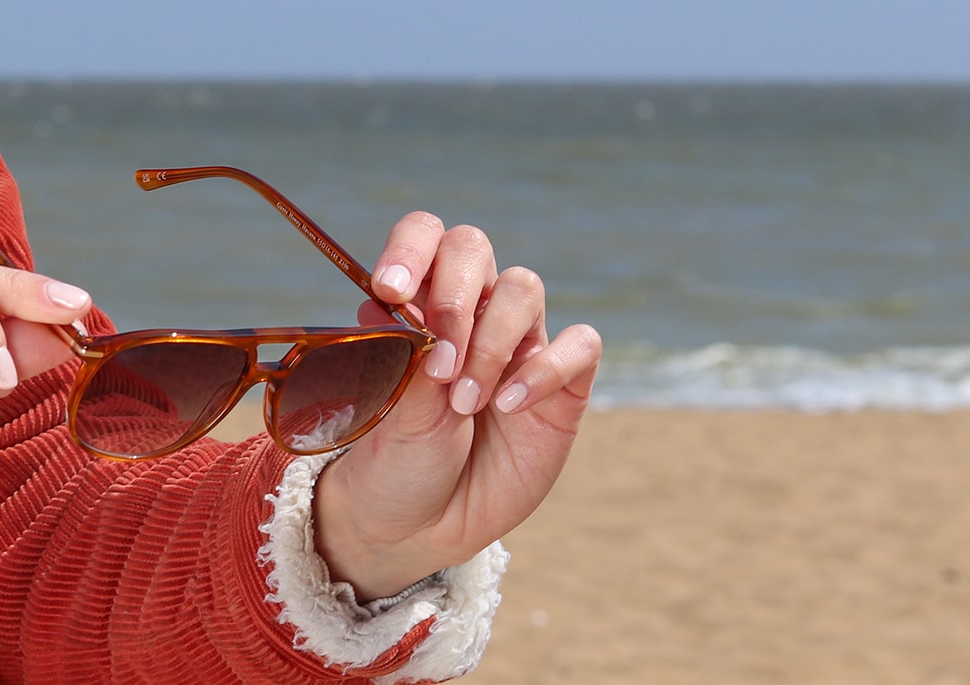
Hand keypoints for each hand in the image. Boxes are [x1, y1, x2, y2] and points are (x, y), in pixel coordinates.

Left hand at [313, 212, 601, 598]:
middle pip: (473, 249)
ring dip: (491, 342)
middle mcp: (469, 310)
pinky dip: (544, 369)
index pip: (424, 238)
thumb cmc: (396, 460)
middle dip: (455, 294)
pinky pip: (579, 345)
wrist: (421, 527)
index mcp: (417, 302)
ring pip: (524, 289)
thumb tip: (394, 301)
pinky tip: (509, 406)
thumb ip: (404, 357)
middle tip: (439, 360)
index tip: (391, 290)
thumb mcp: (389, 413)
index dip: (411, 249)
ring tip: (464, 403)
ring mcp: (518, 344)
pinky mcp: (562, 385)